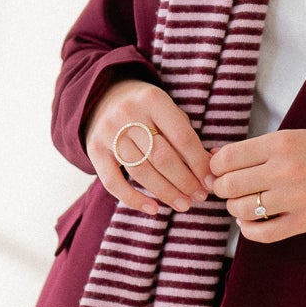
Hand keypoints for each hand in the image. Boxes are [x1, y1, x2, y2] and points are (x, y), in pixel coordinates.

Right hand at [85, 76, 213, 216]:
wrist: (103, 97)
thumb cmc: (147, 110)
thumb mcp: (167, 111)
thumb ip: (186, 137)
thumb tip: (209, 173)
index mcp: (153, 100)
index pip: (182, 137)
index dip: (199, 163)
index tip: (211, 182)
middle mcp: (128, 114)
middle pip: (162, 157)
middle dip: (184, 181)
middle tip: (199, 197)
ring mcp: (108, 132)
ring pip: (141, 171)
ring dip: (166, 192)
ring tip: (183, 205)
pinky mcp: (94, 150)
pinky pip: (113, 182)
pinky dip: (134, 199)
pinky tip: (153, 209)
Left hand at [207, 128, 305, 242]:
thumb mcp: (298, 136)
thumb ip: (260, 148)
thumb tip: (216, 158)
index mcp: (282, 142)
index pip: (227, 158)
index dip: (215, 167)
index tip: (219, 171)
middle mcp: (286, 169)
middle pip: (230, 185)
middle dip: (223, 189)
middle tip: (229, 189)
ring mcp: (296, 197)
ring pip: (242, 210)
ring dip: (235, 209)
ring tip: (243, 204)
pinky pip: (263, 233)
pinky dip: (248, 230)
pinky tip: (251, 223)